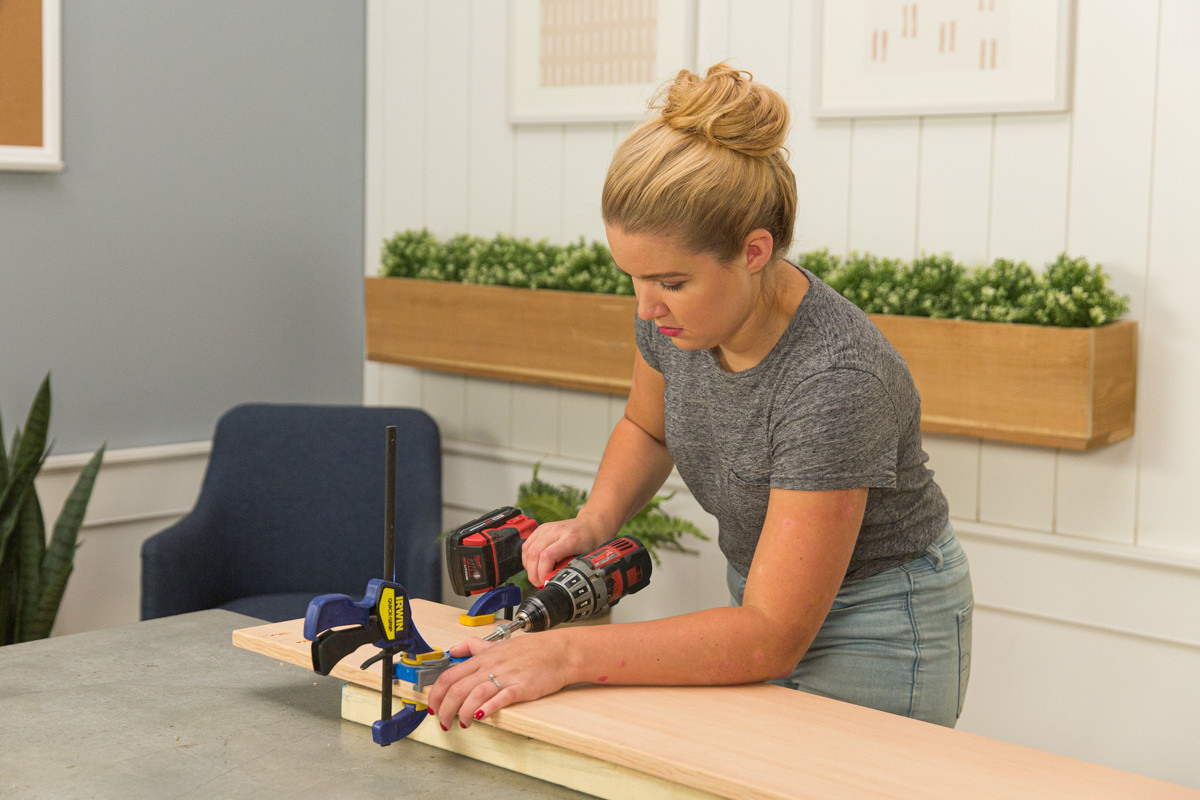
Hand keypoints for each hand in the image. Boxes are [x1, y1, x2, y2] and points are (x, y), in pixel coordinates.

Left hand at [425, 633, 572, 729]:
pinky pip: (499, 698)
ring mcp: (505, 676)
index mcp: (483, 657)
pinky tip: (480, 717)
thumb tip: (454, 650)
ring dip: (462, 713)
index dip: (436, 694)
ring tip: (461, 724)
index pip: (449, 675)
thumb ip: (474, 647)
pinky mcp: (520, 687)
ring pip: (473, 695)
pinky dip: (486, 709)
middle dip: (445, 709)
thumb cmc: (531, 649)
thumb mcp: (499, 643)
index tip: (433, 707)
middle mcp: (490, 666)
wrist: (559, 652)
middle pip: (457, 688)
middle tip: (444, 722)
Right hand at [521, 515, 608, 586]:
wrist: (591, 524)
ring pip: (528, 550)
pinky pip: (527, 545)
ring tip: (536, 576)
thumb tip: (557, 582)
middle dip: (533, 573)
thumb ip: (572, 569)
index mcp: (570, 539)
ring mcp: (546, 528)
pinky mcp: (540, 529)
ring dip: (529, 567)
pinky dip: (527, 559)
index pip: (547, 556)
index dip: (542, 572)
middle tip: (539, 583)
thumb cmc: (591, 540)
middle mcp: (556, 531)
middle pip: (534, 554)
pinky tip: (533, 566)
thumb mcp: (587, 558)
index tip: (545, 582)